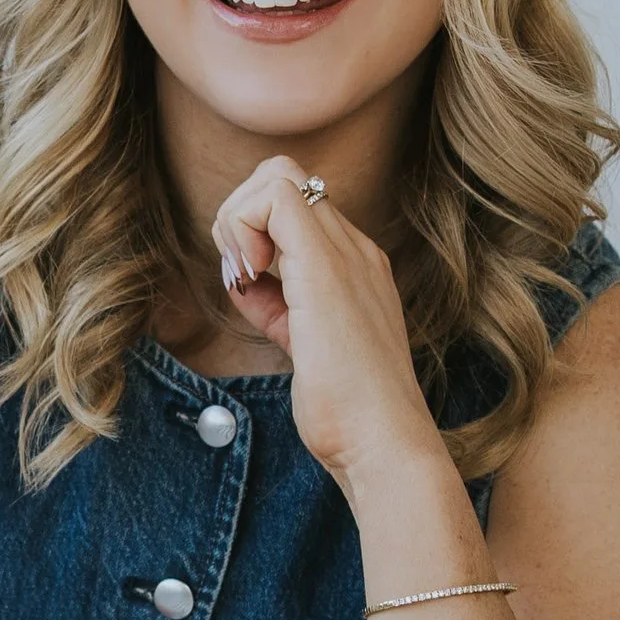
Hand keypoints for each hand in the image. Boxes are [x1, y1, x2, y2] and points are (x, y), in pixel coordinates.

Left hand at [211, 155, 443, 494]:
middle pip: (282, 176)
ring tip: (244, 279)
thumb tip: (243, 280)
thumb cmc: (346, 412)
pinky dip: (241, 228)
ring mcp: (348, 254)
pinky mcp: (326, 268)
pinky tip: (247, 279)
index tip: (247, 282)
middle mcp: (356, 250)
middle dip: (239, 217)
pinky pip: (275, 198)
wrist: (382, 444)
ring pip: (277, 175)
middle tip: (240, 274)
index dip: (253, 229)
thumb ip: (275, 307)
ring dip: (237, 221)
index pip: (294, 204)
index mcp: (355, 266)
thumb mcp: (301, 345)